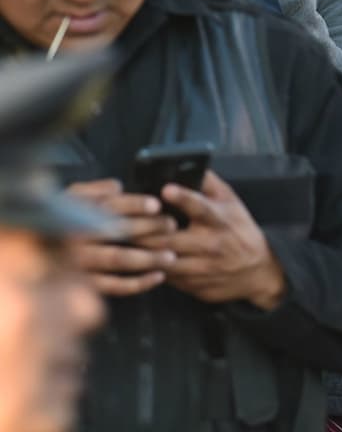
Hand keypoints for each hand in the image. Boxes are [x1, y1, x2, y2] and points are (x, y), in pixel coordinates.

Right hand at [65, 179, 176, 295]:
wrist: (38, 250)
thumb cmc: (65, 218)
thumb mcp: (73, 197)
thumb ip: (95, 190)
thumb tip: (117, 187)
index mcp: (77, 213)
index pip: (110, 206)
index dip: (134, 204)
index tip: (156, 205)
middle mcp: (78, 238)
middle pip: (119, 231)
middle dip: (149, 227)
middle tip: (171, 225)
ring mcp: (81, 263)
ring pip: (119, 259)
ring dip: (149, 257)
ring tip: (171, 255)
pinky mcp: (86, 285)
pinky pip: (115, 286)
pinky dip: (139, 283)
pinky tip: (159, 276)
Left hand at [134, 171, 285, 309]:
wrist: (257, 270)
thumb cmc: (239, 230)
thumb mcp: (232, 203)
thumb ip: (209, 184)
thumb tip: (186, 164)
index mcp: (220, 220)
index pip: (201, 207)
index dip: (183, 198)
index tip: (166, 189)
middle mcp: (211, 245)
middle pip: (168, 239)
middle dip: (142, 231)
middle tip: (122, 222)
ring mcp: (201, 268)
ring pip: (161, 261)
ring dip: (140, 252)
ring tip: (122, 242)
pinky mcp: (193, 285)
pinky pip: (164, 277)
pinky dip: (149, 268)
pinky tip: (138, 260)